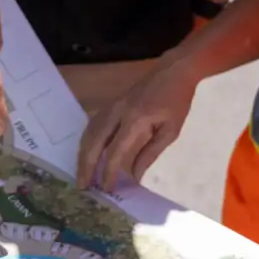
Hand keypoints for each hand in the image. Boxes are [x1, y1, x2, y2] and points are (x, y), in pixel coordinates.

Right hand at [76, 60, 197, 192]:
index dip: (107, 172)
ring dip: (82, 155)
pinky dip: (87, 142)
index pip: (114, 151)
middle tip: (83, 186)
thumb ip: (150, 153)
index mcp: (135, 120)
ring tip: (82, 174)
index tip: (106, 188)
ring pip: (89, 133)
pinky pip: (92, 125)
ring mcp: (111, 106)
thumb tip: (134, 175)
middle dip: (85, 166)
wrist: (173, 70)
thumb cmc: (176, 101)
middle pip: (93, 142)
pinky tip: (87, 154)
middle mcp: (117, 112)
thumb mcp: (170, 131)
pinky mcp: (111, 104)